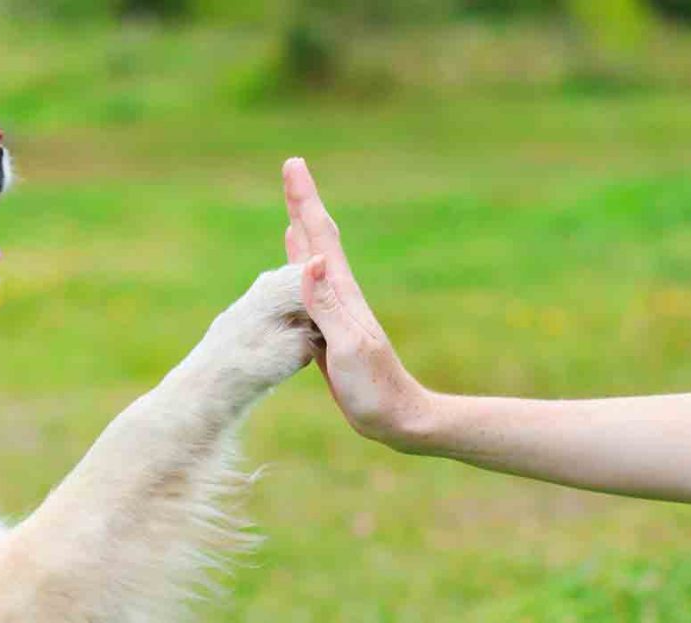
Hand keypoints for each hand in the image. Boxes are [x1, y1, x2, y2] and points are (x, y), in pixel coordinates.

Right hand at [282, 158, 436, 450]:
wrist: (398, 418)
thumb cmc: (375, 388)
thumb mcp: (348, 347)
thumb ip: (327, 306)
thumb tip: (310, 260)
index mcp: (343, 294)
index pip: (319, 238)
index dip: (305, 201)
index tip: (293, 165)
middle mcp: (340, 295)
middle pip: (318, 239)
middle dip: (303, 204)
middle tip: (292, 169)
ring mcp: (337, 311)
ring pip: (313, 260)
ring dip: (302, 232)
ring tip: (294, 210)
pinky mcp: (330, 329)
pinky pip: (310, 289)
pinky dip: (300, 269)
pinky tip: (298, 266)